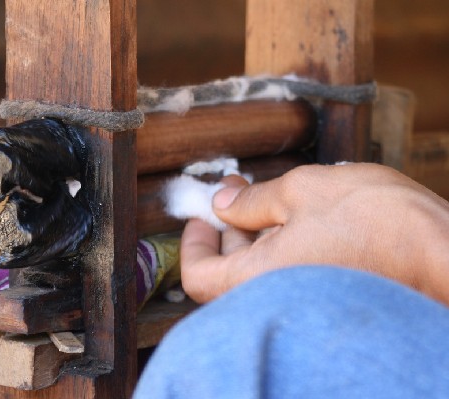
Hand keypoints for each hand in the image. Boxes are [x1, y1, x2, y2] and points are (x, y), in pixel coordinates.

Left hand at [181, 163, 448, 303]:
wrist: (448, 253)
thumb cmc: (379, 221)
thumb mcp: (304, 190)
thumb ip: (252, 199)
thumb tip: (221, 204)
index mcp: (259, 279)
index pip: (198, 277)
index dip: (194, 243)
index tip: (203, 214)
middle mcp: (277, 298)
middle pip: (229, 270)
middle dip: (228, 227)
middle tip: (237, 190)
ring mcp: (303, 298)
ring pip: (261, 269)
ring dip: (257, 231)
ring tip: (270, 193)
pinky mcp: (327, 292)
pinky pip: (290, 271)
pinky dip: (284, 243)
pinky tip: (299, 214)